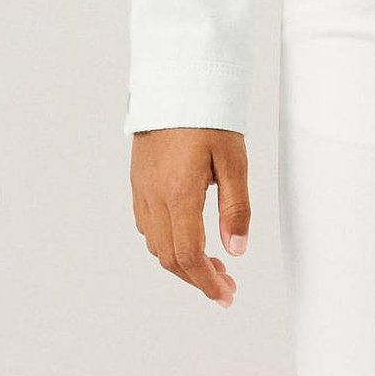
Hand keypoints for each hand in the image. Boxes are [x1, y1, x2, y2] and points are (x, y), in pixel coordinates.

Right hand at [130, 128, 250, 305]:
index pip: (188, 255)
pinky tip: (188, 235)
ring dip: (182, 261)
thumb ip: (236, 208)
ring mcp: (141, 190)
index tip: (226, 295)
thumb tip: (236, 250)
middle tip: (226, 284)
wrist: (176, 80)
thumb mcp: (234, 159)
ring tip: (213, 262)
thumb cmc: (209, 115)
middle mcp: (153, 197)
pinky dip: (167, 241)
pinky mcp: (138, 181)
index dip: (207, 281)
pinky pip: (147, 225)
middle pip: (169, 257)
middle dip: (197, 277)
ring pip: (156, 244)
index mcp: (178, 194)